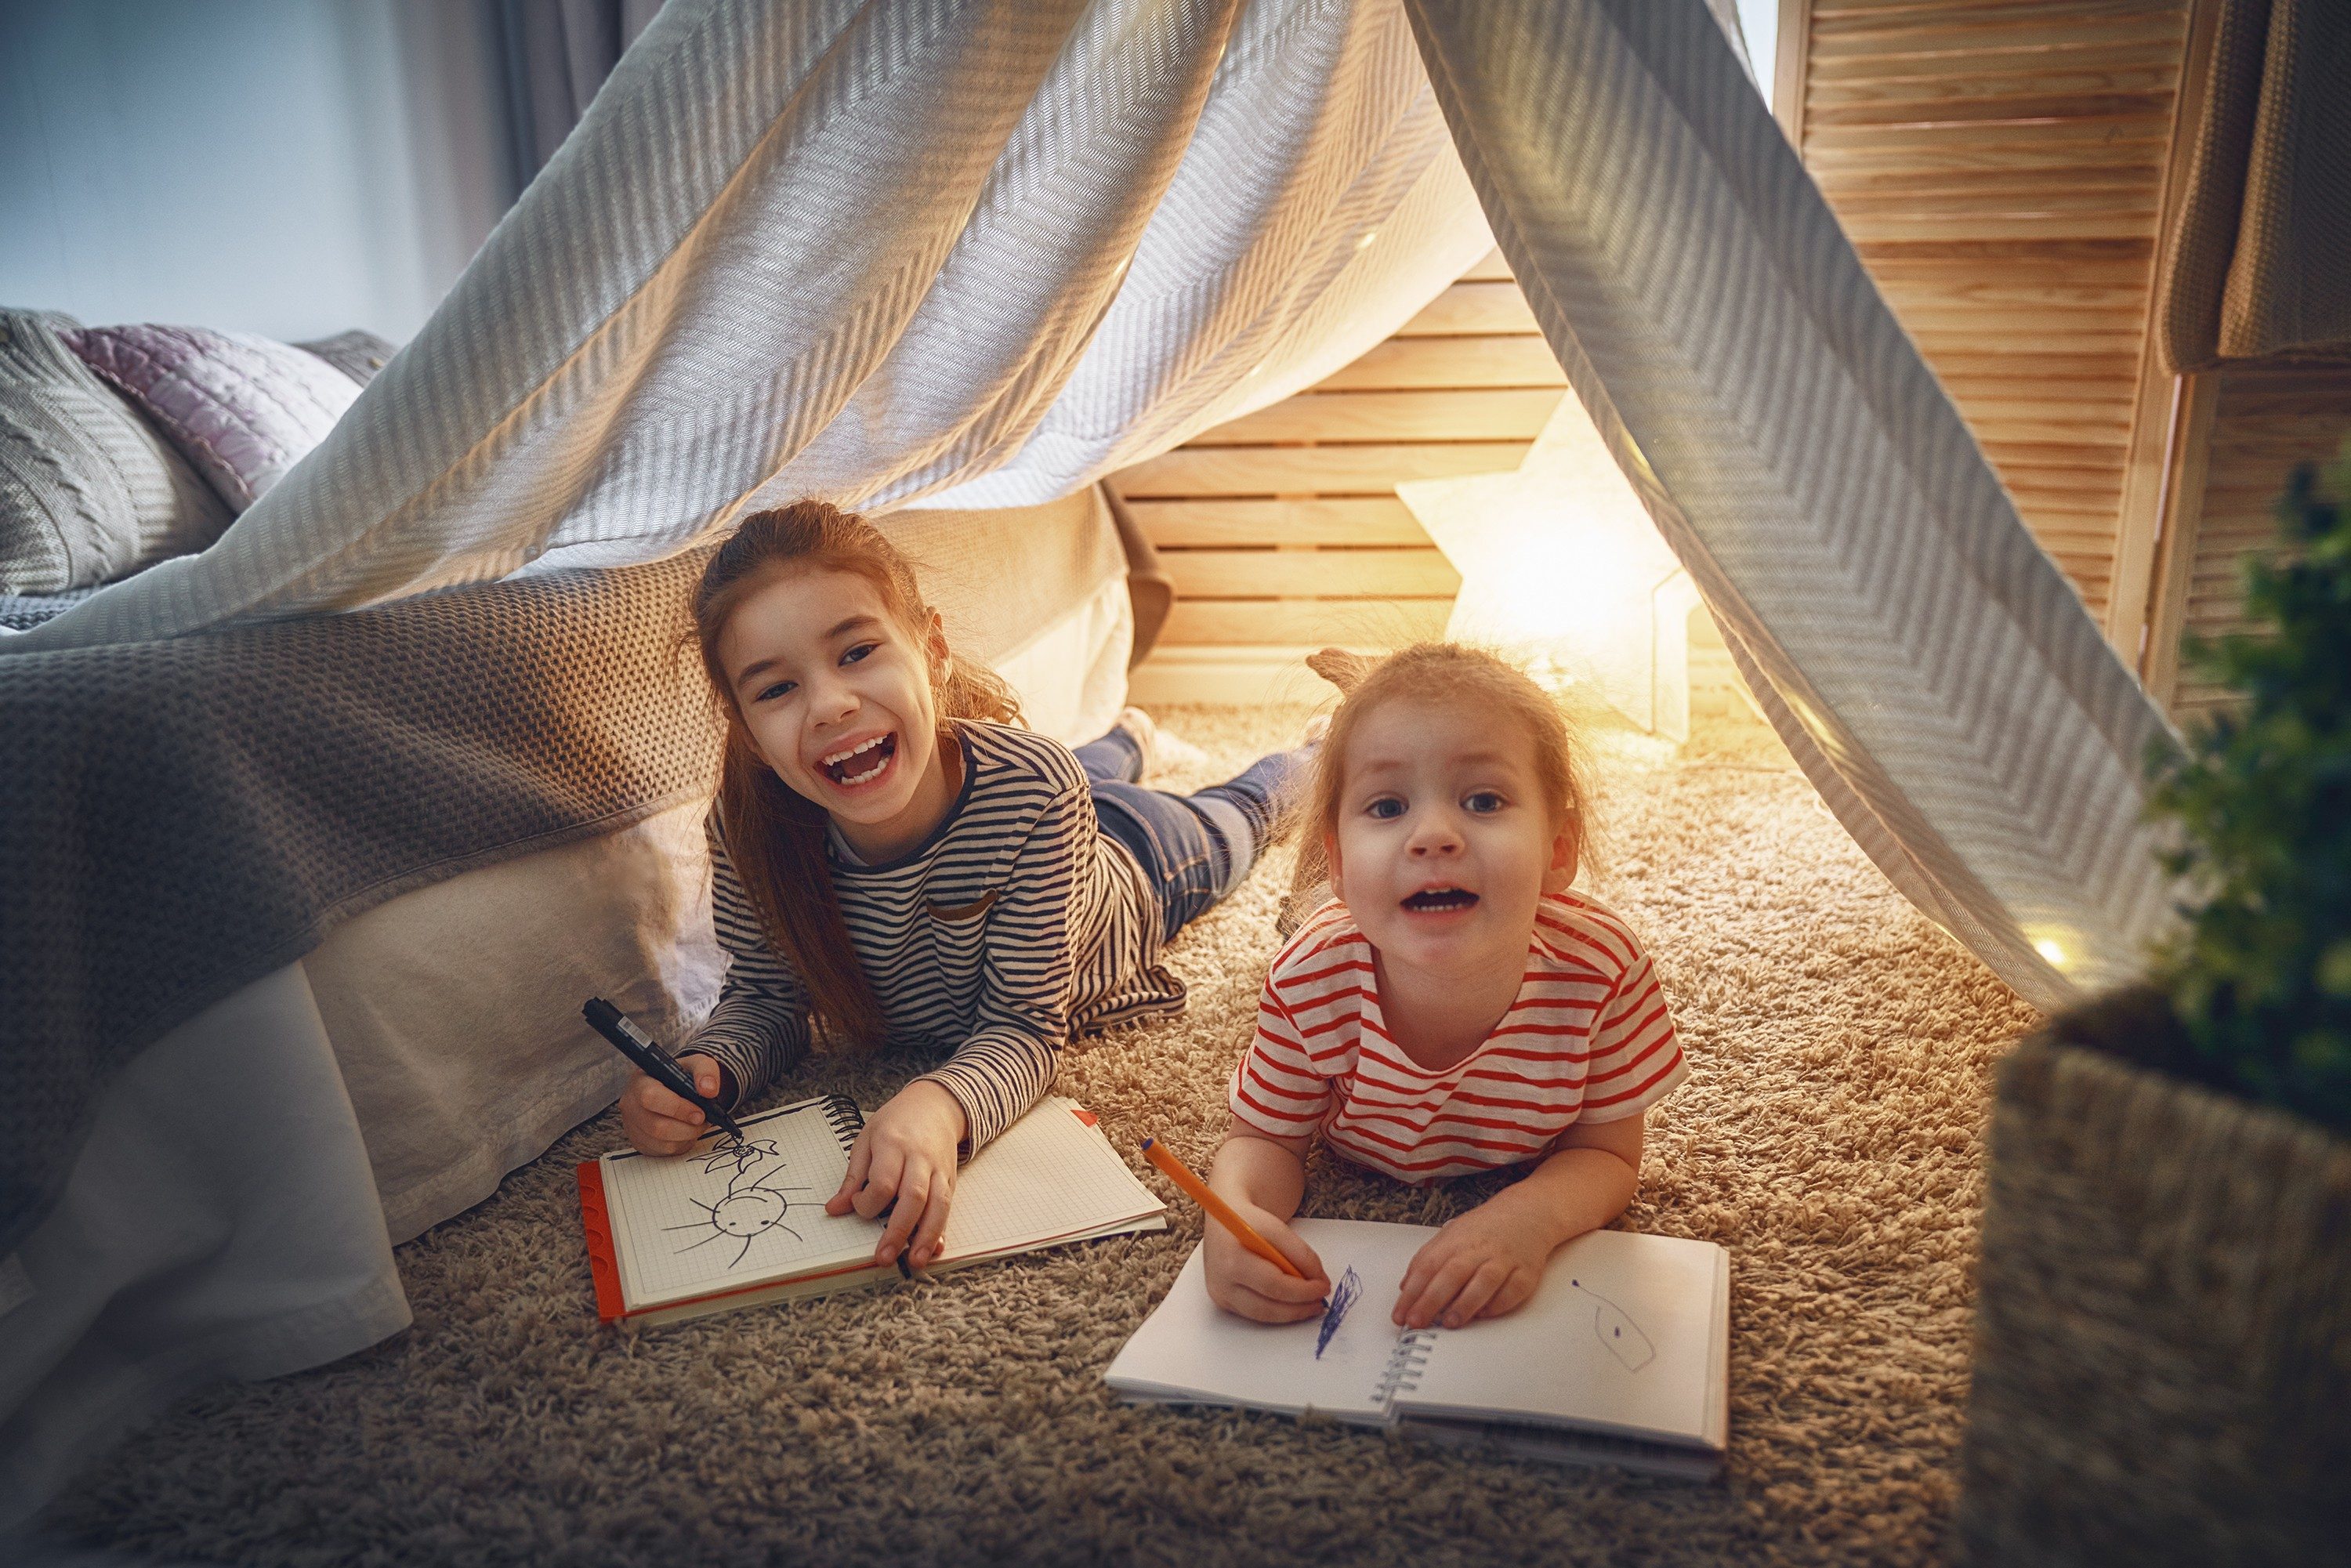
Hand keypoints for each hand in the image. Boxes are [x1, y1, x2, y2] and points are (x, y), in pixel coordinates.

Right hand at [618, 1053, 726, 1155]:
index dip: (678, 1108)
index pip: (650, 1097)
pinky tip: (687, 1132)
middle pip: (656, 1126)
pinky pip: (663, 1151)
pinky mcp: (640, 1142)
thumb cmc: (682, 1077)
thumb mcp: (697, 1064)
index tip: (699, 1113)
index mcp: (640, 1081)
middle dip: (687, 1127)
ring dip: (687, 1136)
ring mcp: (632, 1126)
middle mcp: (631, 1104)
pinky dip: (681, 1144)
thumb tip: (709, 1089)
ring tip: (697, 1125)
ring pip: (662, 1142)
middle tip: (702, 1120)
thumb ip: (706, 1071)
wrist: (677, 1090)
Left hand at [827, 1080, 966, 1268]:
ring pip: (937, 1205)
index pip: (883, 1181)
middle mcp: (919, 1158)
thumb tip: (835, 1209)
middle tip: (883, 1257)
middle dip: (898, 1231)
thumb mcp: (866, 1140)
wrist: (935, 1105)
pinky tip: (936, 1248)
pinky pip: (948, 1207)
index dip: (868, 1202)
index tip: (859, 1206)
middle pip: (912, 1196)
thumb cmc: (897, 1123)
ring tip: (915, 1261)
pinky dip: (942, 1230)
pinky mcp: (951, 1180)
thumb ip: (853, 1177)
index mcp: (893, 1144)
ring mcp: (939, 1170)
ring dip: (927, 1236)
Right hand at [1202, 1202, 1329, 1323]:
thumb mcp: (1277, 1228)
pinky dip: (1277, 1311)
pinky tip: (1292, 1304)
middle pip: (1266, 1305)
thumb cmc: (1250, 1221)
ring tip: (1310, 1305)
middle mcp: (1220, 1279)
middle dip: (1299, 1306)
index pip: (1273, 1283)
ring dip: (1291, 1313)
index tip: (1323, 1287)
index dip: (1302, 1290)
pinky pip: (1254, 1314)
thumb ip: (1300, 1254)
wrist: (1224, 1220)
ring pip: (1261, 1314)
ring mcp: (1219, 1292)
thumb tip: (1318, 1280)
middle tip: (1319, 1301)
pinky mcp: (1222, 1300)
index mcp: (1232, 1256)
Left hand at [1393, 1199, 1554, 1329]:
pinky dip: (1498, 1305)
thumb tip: (1406, 1287)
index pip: (1428, 1265)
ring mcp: (1505, 1259)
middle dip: (1431, 1300)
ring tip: (1449, 1322)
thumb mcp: (1451, 1235)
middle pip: (1453, 1273)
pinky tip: (1483, 1315)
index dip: (1412, 1292)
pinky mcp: (1527, 1272)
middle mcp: (1480, 1248)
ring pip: (1485, 1281)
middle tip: (1416, 1322)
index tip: (1401, 1314)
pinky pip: (1513, 1290)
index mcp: (1457, 1239)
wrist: (1527, 1213)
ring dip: (1465, 1304)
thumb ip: (1428, 1259)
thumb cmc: (1485, 1229)